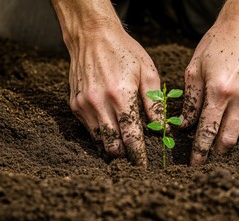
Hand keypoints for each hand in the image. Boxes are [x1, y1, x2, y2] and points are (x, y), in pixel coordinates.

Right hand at [52, 0, 161, 165]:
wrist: (91, 36)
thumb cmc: (124, 52)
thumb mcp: (147, 73)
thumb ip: (155, 104)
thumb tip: (163, 128)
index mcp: (121, 96)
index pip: (131, 137)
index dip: (138, 155)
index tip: (144, 166)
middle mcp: (99, 104)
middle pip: (112, 144)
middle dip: (124, 156)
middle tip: (134, 158)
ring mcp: (84, 105)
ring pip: (99, 140)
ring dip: (112, 147)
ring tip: (123, 149)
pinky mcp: (75, 104)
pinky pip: (89, 129)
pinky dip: (100, 134)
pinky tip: (110, 129)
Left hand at [181, 1, 238, 164]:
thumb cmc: (217, 44)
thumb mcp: (195, 69)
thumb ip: (191, 100)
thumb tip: (185, 125)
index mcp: (220, 91)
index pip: (207, 131)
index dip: (200, 151)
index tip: (195, 164)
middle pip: (229, 139)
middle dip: (216, 151)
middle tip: (208, 154)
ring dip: (229, 131)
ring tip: (221, 123)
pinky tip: (236, 103)